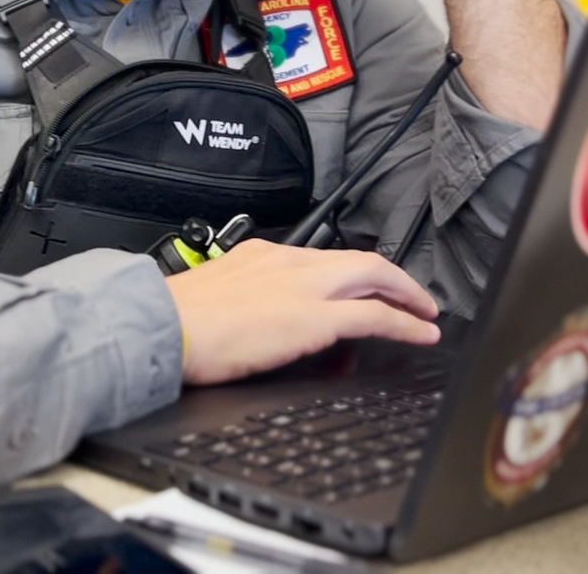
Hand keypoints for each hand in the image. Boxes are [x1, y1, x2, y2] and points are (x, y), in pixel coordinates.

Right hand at [167, 240, 440, 385]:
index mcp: (259, 255)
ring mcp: (305, 286)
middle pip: (358, 259)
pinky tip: (422, 332)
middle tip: (412, 295)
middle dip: (392, 276)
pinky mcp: (316, 316)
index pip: (318, 258)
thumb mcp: (213, 297)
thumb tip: (250, 324)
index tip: (360, 283)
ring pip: (374, 277)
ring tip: (425, 313)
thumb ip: (241, 301)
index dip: (349, 271)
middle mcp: (287, 261)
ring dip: (406, 294)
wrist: (163, 326)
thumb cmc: (175, 320)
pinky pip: (376, 316)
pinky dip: (405, 322)